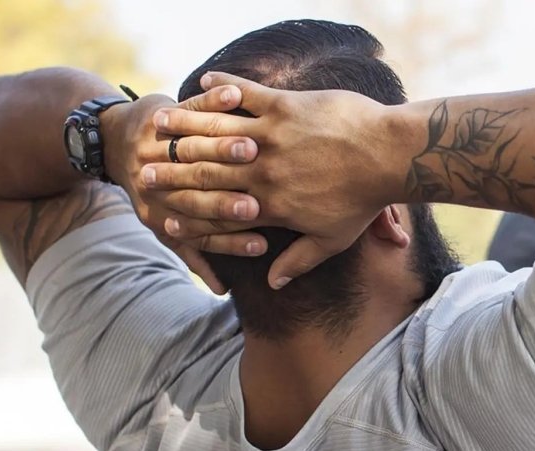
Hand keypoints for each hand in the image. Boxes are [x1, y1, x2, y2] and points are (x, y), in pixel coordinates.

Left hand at [100, 87, 264, 292]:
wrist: (112, 141)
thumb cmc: (152, 190)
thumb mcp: (164, 226)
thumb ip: (195, 255)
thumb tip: (222, 294)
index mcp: (160, 212)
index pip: (202, 232)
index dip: (230, 241)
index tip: (260, 246)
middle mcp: (157, 182)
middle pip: (198, 192)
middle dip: (228, 198)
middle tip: (257, 203)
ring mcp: (158, 146)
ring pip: (194, 148)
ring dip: (223, 146)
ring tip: (252, 147)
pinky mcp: (162, 114)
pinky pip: (190, 107)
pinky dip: (211, 100)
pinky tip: (236, 96)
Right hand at [140, 72, 400, 286]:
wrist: (389, 157)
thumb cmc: (363, 201)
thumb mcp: (332, 240)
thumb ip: (298, 262)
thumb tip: (274, 284)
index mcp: (271, 205)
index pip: (219, 206)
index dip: (188, 205)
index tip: (162, 207)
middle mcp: (264, 171)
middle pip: (207, 169)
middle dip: (173, 168)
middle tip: (145, 164)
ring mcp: (273, 136)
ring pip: (218, 130)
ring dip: (187, 125)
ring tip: (163, 121)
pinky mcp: (285, 105)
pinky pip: (245, 94)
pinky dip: (224, 88)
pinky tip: (206, 82)